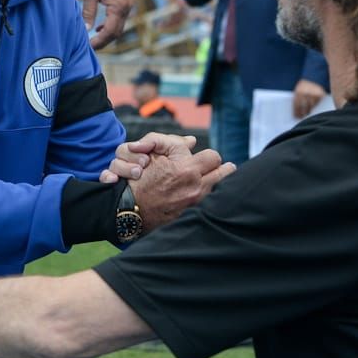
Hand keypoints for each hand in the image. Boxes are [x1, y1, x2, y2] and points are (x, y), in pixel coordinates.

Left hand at [82, 0, 133, 49]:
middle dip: (104, 42)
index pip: (110, 31)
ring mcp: (128, 7)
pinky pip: (120, 21)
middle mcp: (126, 9)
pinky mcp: (126, 4)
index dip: (99, 42)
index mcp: (118, 6)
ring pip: (119, 28)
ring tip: (92, 39)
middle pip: (116, 33)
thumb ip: (88, 10)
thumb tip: (85, 28)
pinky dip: (110, 27)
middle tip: (89, 47)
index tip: (88, 46)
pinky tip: (99, 27)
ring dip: (107, 36)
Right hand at [111, 132, 235, 232]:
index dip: (209, 156)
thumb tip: (191, 141)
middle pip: (224, 174)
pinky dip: (208, 197)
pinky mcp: (190, 216)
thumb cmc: (137, 179)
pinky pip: (209, 204)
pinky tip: (204, 195)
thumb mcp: (152, 153)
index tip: (210, 159)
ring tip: (219, 179)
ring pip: (219, 189)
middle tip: (228, 168)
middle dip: (224, 169)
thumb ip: (171, 142)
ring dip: (218, 183)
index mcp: (186, 170)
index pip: (213, 157)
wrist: (128, 209)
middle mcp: (195, 188)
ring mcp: (194, 204)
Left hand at [292, 79, 325, 118]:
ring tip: (308, 113)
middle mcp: (306, 94)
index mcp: (298, 92)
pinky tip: (313, 108)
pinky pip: (317, 103)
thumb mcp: (298, 90)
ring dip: (309, 110)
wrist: (313, 77)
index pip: (296, 105)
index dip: (296, 112)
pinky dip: (315, 105)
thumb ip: (298, 98)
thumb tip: (297, 110)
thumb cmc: (303, 85)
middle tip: (302, 117)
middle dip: (303, 113)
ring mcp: (313, 94)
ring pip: (311, 106)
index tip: (296, 117)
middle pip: (304, 107)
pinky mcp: (320, 95)